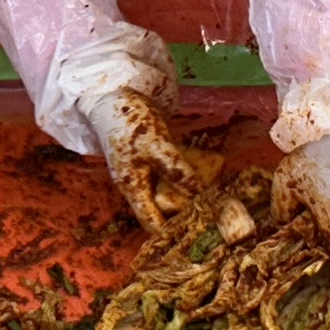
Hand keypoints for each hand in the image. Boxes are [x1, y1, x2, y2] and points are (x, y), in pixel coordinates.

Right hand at [95, 83, 202, 231]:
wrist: (113, 93)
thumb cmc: (130, 122)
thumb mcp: (156, 146)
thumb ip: (178, 171)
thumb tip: (200, 195)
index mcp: (132, 188)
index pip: (152, 222)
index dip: (172, 232)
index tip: (197, 236)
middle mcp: (137, 184)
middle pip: (162, 209)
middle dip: (185, 213)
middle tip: (213, 216)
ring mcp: (144, 171)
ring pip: (168, 191)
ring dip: (188, 195)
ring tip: (215, 200)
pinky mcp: (151, 158)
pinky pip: (170, 175)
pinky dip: (185, 178)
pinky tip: (205, 176)